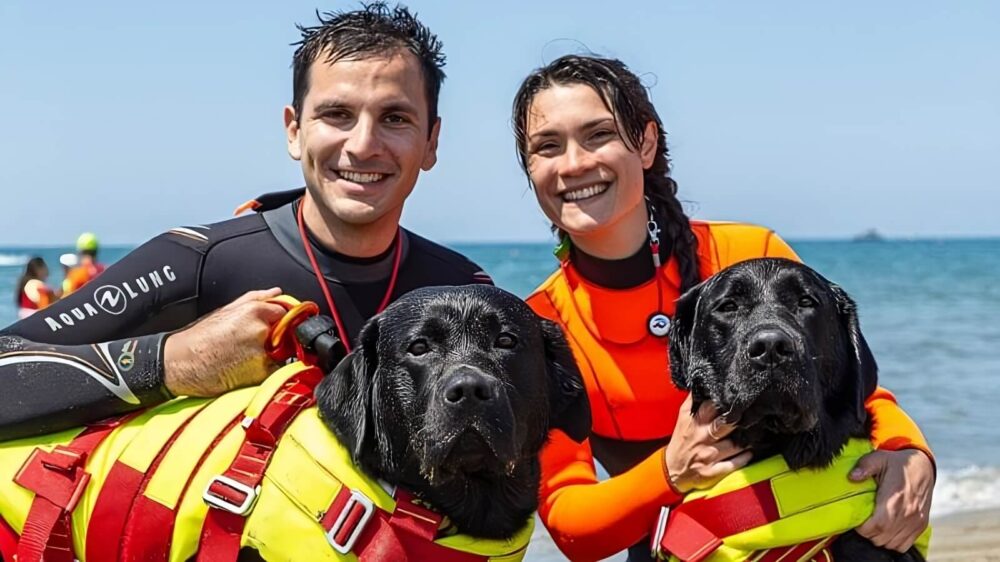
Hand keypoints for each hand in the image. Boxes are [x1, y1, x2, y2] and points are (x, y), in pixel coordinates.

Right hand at [163, 288, 287, 396]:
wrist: (179, 363)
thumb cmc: (199, 337)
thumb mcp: (225, 310)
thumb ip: (255, 298)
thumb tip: (277, 292)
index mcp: (253, 311)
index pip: (284, 312)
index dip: (280, 320)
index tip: (273, 327)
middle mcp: (260, 330)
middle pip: (284, 334)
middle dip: (274, 339)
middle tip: (250, 344)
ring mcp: (261, 353)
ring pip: (280, 354)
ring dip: (269, 356)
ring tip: (243, 357)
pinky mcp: (260, 373)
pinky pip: (272, 371)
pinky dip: (263, 371)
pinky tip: (242, 369)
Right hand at [664, 394, 752, 492]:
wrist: (672, 469)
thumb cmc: (682, 441)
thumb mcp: (684, 418)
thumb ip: (694, 401)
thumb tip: (705, 383)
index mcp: (694, 422)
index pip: (712, 406)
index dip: (726, 400)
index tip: (737, 398)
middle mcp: (701, 438)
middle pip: (725, 424)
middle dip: (738, 419)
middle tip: (751, 415)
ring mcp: (708, 455)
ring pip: (735, 445)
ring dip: (747, 440)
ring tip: (753, 434)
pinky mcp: (713, 471)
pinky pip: (735, 463)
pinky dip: (745, 457)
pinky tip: (749, 452)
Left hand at [849, 449, 934, 551]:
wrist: (923, 467)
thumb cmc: (897, 463)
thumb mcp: (879, 458)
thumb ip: (864, 466)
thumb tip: (852, 476)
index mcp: (895, 498)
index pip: (877, 525)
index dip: (862, 527)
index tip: (856, 520)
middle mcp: (907, 513)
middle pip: (881, 537)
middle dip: (868, 533)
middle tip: (863, 522)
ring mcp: (915, 521)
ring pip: (891, 544)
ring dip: (879, 538)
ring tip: (874, 526)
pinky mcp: (920, 526)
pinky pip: (904, 545)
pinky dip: (893, 542)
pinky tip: (887, 531)